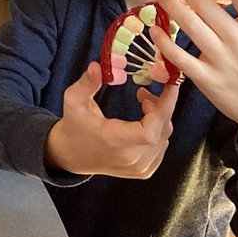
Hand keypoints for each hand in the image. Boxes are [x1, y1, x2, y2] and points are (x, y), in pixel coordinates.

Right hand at [43, 62, 179, 177]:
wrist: (73, 155)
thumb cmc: (75, 125)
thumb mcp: (74, 100)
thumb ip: (87, 83)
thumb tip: (98, 65)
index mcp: (113, 142)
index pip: (149, 132)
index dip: (160, 110)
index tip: (157, 91)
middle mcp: (130, 159)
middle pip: (161, 131)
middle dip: (161, 106)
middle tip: (145, 91)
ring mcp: (139, 168)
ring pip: (164, 137)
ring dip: (159, 116)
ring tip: (143, 102)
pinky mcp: (144, 170)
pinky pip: (162, 146)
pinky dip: (159, 130)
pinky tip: (145, 120)